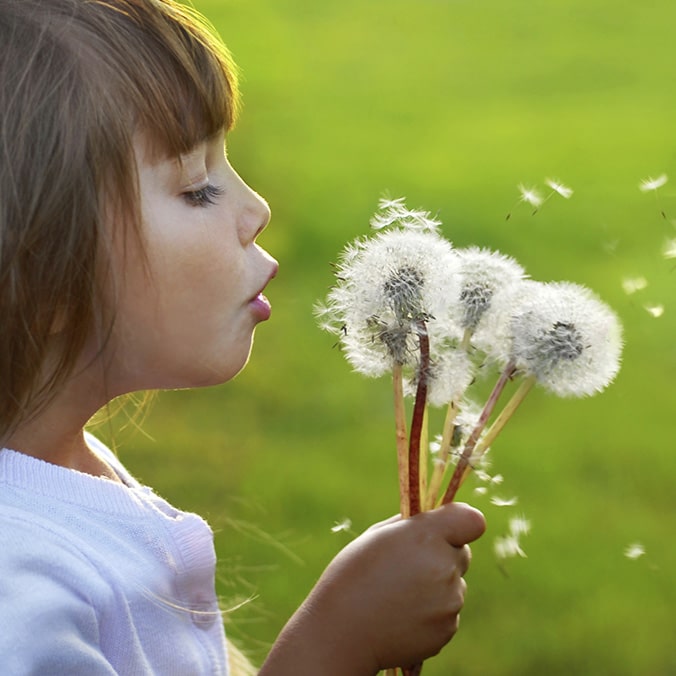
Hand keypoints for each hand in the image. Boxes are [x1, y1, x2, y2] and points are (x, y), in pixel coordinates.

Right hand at [260, 502, 484, 675]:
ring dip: (435, 586)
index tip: (445, 529)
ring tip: (399, 595)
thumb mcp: (377, 535)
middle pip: (462, 553)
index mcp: (427, 536)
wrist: (342, 631)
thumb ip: (412, 525)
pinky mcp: (448, 629)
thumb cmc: (353, 575)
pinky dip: (431, 612)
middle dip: (443, 554)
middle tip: (409, 566)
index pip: (472, 520)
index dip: (461, 523)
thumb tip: (433, 520)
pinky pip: (448, 612)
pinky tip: (402, 614)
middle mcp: (444, 566)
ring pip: (454, 584)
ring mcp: (449, 601)